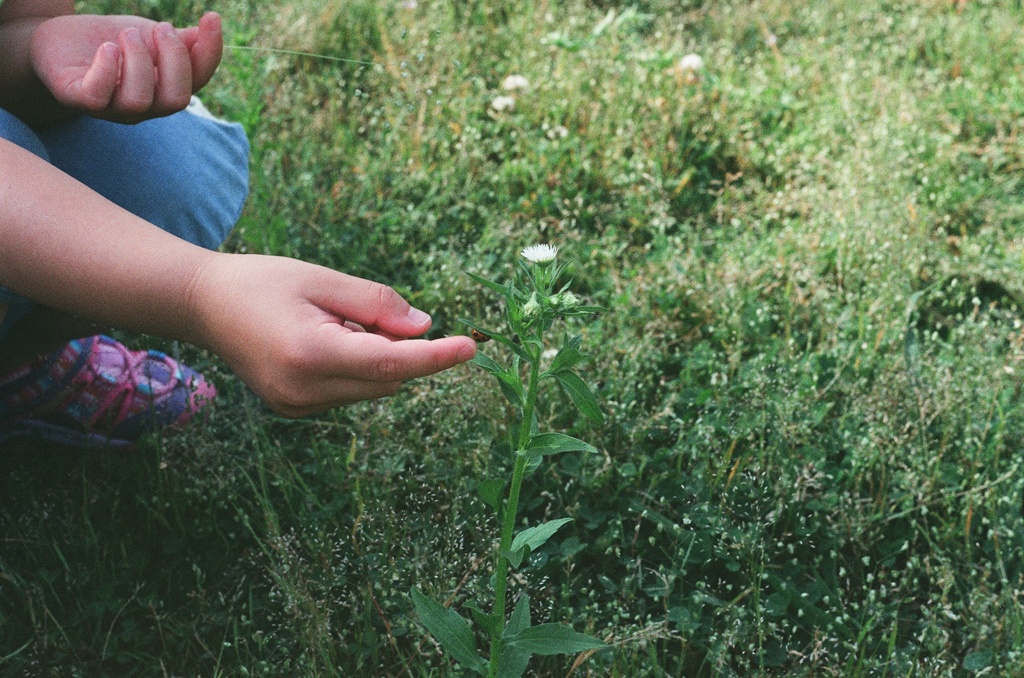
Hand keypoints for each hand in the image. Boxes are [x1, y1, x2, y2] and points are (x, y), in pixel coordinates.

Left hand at [29, 12, 221, 122]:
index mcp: (165, 90)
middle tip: (161, 28)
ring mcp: (111, 108)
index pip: (198, 81)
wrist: (58, 44)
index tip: (211, 17)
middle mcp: (144, 106)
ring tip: (126, 33)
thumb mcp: (148, 38)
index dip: (210, 52)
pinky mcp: (77, 98)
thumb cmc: (109, 45)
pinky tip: (107, 48)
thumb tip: (210, 28)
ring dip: (139, 61)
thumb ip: (179, 41)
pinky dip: (106, 70)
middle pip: (176, 100)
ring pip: (139, 100)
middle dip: (174, 60)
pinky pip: (97, 96)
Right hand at [189, 253, 477, 416]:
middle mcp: (305, 390)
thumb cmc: (263, 281)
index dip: (436, 356)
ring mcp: (298, 406)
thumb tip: (426, 327)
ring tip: (330, 323)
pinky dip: (356, 366)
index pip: (392, 362)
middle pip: (388, 376)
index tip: (472, 346)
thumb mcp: (322, 278)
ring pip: (373, 385)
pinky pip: (351, 391)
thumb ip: (376, 303)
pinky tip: (321, 340)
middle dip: (396, 345)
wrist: (203, 305)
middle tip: (361, 310)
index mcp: (311, 353)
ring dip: (374, 356)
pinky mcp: (296, 409)